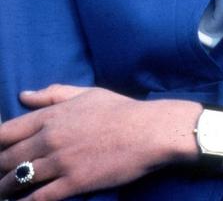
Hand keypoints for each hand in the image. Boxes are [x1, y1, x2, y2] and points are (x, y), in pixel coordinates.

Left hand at [0, 84, 200, 199]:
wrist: (147, 131)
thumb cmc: (119, 110)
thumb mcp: (85, 93)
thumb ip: (52, 94)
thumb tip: (24, 95)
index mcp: (51, 115)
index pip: (6, 131)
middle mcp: (49, 138)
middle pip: (6, 158)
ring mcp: (59, 162)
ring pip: (17, 180)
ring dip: (5, 189)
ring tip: (2, 193)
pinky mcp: (72, 183)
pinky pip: (38, 199)